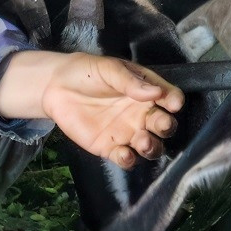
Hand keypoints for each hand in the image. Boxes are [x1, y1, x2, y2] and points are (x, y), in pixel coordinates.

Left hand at [0, 50, 183, 168]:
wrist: (57, 87)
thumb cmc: (88, 72)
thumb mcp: (109, 69)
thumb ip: (130, 82)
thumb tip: (156, 92)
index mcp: (146, 91)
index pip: (169, 98)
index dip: (174, 101)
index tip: (172, 103)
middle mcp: (142, 114)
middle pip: (164, 126)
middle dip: (166, 127)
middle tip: (161, 124)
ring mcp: (128, 133)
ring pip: (150, 146)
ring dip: (152, 147)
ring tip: (143, 142)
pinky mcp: (110, 148)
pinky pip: (126, 159)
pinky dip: (128, 160)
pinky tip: (123, 153)